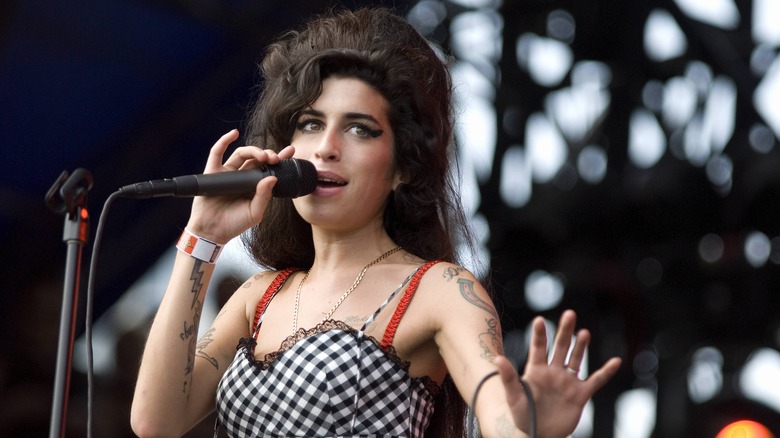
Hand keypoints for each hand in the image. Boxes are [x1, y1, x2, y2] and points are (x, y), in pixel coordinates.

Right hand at [185, 130, 294, 242]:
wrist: (212, 231)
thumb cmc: (234, 224)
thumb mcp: (255, 213)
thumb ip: (264, 196)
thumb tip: (272, 178)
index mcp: (255, 185)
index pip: (269, 168)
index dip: (280, 158)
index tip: (290, 151)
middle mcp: (242, 177)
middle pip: (256, 158)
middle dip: (268, 154)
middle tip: (275, 158)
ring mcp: (228, 173)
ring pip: (241, 154)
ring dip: (253, 150)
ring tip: (263, 155)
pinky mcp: (212, 172)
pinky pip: (216, 153)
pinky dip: (224, 141)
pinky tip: (234, 133)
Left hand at [494, 310, 620, 436]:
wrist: (539, 435)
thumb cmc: (523, 416)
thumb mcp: (513, 396)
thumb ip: (508, 377)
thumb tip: (497, 358)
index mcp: (536, 371)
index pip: (538, 348)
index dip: (540, 334)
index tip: (540, 319)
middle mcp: (553, 373)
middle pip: (560, 347)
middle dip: (565, 331)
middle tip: (569, 313)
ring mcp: (567, 382)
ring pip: (576, 359)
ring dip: (580, 346)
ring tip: (584, 332)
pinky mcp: (580, 395)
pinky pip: (595, 381)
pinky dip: (605, 372)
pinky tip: (615, 361)